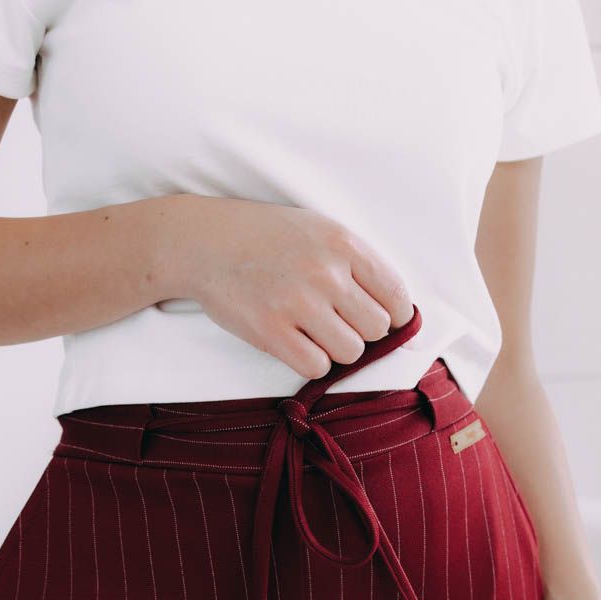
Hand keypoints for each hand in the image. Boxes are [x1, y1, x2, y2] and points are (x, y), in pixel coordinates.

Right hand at [166, 194, 414, 379]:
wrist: (203, 242)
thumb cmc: (265, 238)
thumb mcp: (318, 230)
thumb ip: (356, 263)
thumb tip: (397, 312)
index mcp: (344, 243)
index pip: (396, 296)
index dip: (395, 316)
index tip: (379, 320)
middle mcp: (325, 272)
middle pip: (377, 329)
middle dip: (360, 331)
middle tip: (335, 322)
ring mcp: (297, 303)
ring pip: (350, 352)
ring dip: (336, 349)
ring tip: (313, 332)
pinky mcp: (271, 331)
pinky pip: (316, 367)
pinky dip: (311, 362)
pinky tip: (296, 343)